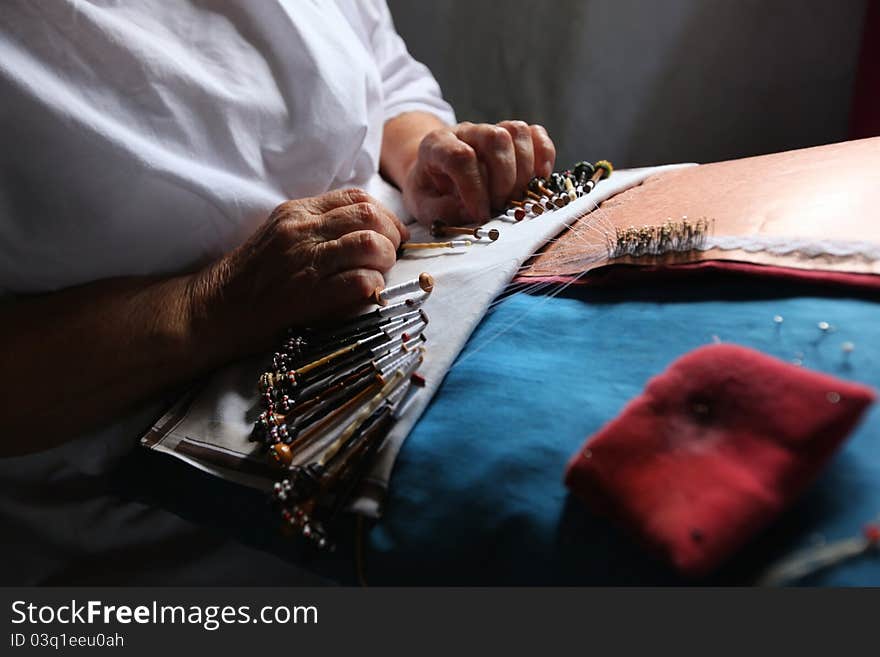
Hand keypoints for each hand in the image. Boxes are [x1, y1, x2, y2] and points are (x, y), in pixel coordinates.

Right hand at [188, 188, 408, 356]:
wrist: (214, 309)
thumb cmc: (253, 276)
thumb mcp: (281, 234)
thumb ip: (318, 225)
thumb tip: (367, 227)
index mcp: (297, 211)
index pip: (357, 197)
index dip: (385, 214)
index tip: (392, 233)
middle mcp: (302, 231)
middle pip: (370, 216)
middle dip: (392, 236)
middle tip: (391, 255)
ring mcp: (305, 262)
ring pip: (370, 244)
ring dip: (385, 260)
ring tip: (379, 273)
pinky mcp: (308, 295)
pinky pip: (360, 281)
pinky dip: (374, 286)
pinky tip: (367, 293)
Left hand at [401, 121, 555, 224]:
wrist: (434, 172)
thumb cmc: (430, 191)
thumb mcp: (422, 206)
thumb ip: (440, 211)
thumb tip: (469, 211)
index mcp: (437, 145)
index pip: (460, 157)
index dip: (474, 189)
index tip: (480, 215)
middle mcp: (466, 131)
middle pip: (495, 138)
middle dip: (504, 179)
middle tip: (499, 207)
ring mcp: (491, 129)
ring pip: (517, 131)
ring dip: (524, 170)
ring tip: (515, 197)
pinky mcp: (511, 136)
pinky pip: (536, 134)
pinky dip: (544, 156)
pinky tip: (537, 180)